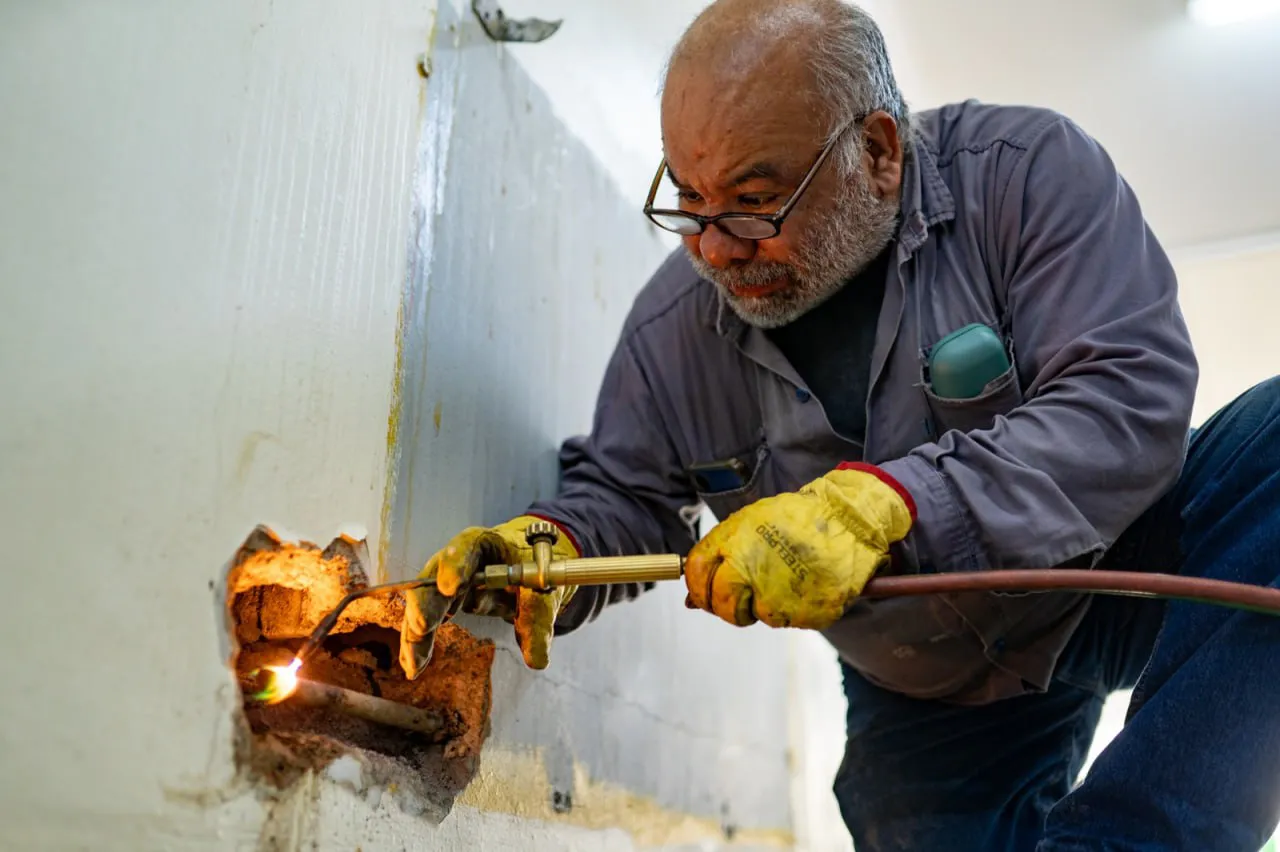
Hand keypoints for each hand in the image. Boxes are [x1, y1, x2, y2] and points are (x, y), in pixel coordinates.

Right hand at [398, 515, 578, 677]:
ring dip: (417, 633)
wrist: (526, 563)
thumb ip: (537, 618)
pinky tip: (414, 665)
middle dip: (426, 603)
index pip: (467, 546)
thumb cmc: (533, 565)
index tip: (449, 587)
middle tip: (422, 626)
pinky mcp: (445, 603)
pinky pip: (430, 621)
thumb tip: (537, 659)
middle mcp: (459, 561)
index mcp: (485, 543)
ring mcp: (448, 582)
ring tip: (414, 662)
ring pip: (427, 604)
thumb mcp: (543, 588)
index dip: (455, 565)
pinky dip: (422, 643)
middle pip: (436, 578)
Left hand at [684, 464, 914, 629]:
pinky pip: (791, 620)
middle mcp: (751, 572)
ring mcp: (779, 596)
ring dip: (770, 604)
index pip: (697, 578)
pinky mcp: (805, 613)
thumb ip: (718, 558)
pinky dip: (797, 608)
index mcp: (733, 545)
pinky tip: (807, 583)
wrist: (847, 519)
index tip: (707, 593)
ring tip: (789, 576)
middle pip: (724, 607)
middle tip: (749, 594)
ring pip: (760, 616)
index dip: (699, 589)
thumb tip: (691, 600)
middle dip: (731, 606)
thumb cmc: (797, 520)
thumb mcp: (750, 524)